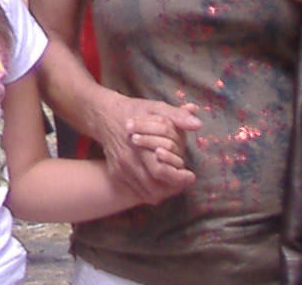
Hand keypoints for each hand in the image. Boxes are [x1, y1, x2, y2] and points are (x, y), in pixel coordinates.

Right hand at [75, 87, 200, 201]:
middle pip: (155, 189)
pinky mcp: (116, 174)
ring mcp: (120, 170)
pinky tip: (160, 181)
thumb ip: (177, 116)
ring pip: (146, 194)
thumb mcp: (156, 108)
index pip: (160, 171)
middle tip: (184, 179)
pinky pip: (137, 192)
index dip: (178, 177)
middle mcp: (127, 162)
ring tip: (174, 182)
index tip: (190, 175)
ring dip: (163, 192)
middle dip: (173, 188)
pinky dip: (151, 191)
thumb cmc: (134, 111)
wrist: (104, 115)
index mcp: (138, 146)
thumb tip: (198, 124)